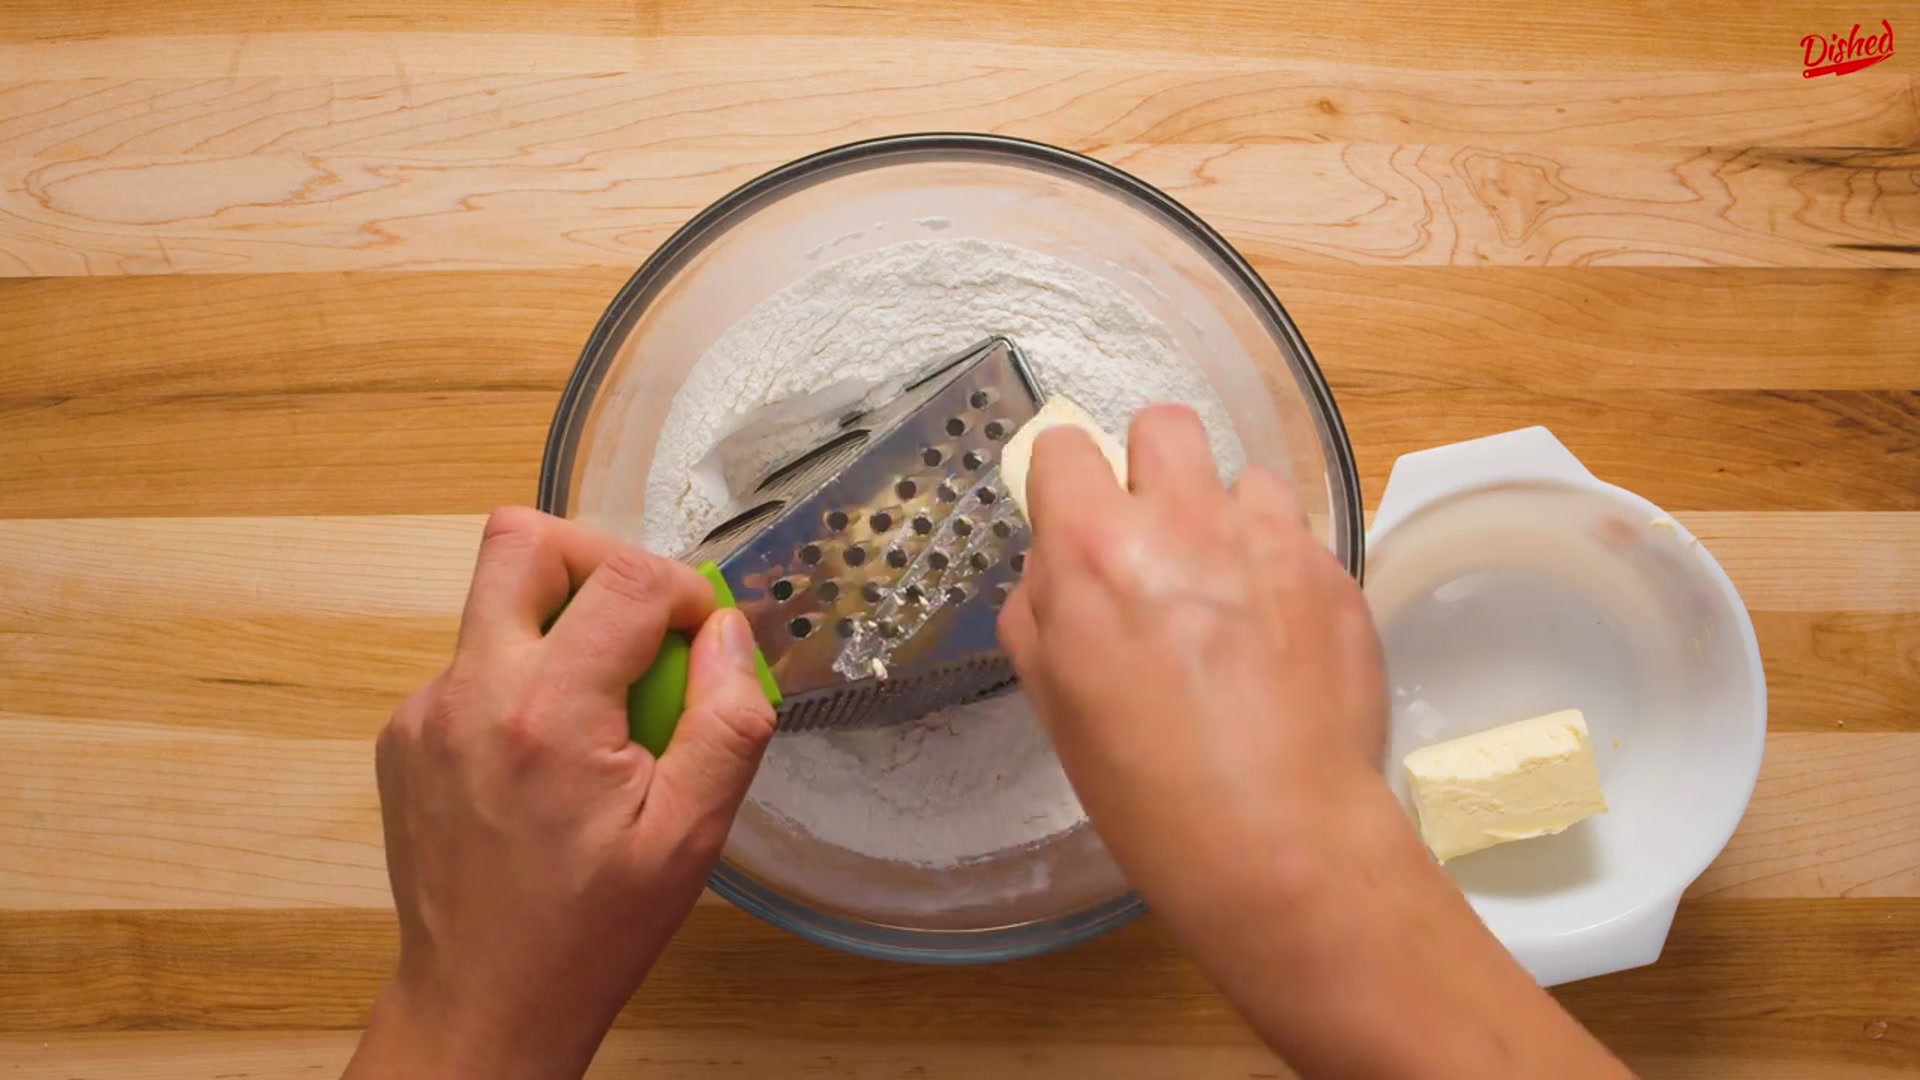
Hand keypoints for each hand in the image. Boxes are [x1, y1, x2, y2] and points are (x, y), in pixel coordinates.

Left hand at [346, 508, 776, 1079]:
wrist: (484, 1001)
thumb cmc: (592, 929)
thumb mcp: (690, 836)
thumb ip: (726, 721)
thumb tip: (727, 632)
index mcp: (547, 716)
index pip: (624, 578)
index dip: (683, 590)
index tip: (702, 640)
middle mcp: (470, 695)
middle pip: (521, 541)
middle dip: (597, 559)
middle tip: (639, 625)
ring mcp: (425, 711)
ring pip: (495, 600)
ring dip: (562, 624)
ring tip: (601, 711)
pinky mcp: (406, 734)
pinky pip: (474, 660)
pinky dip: (525, 678)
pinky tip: (552, 756)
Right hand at [1000, 406, 1627, 1078]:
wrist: (1280, 838)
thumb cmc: (1146, 788)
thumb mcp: (1053, 701)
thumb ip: (1043, 610)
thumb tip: (1055, 571)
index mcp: (1093, 547)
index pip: (1065, 445)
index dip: (1066, 481)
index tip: (1075, 514)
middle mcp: (1183, 520)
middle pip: (1163, 425)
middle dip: (1151, 468)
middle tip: (1155, 537)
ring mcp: (1271, 539)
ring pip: (1243, 477)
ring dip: (1227, 517)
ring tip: (1229, 591)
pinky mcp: (1335, 571)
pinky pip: (1299, 537)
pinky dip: (1282, 570)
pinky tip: (1278, 638)